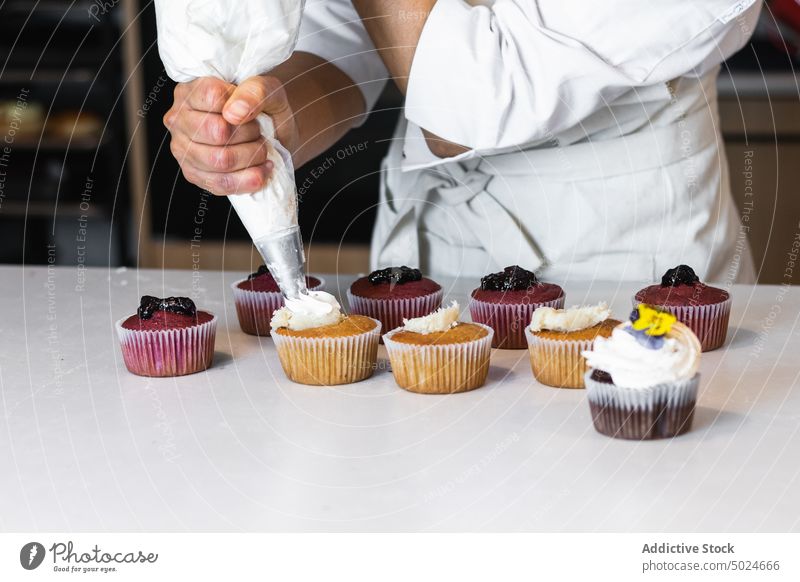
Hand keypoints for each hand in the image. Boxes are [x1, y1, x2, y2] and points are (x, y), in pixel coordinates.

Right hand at [164, 75, 298, 195]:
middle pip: (217, 132)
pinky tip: (261, 170)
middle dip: (249, 134)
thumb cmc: (264, 107)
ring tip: (261, 149)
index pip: (213, 97)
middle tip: (258, 131)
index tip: (251, 108)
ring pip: (220, 160)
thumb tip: (235, 112)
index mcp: (190, 91)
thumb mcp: (268, 89)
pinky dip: (249, 180)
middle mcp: (179, 119)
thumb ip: (255, 92)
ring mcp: (183, 149)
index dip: (241, 105)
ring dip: (251, 156)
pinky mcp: (193, 175)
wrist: (273, 132)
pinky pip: (221, 184)